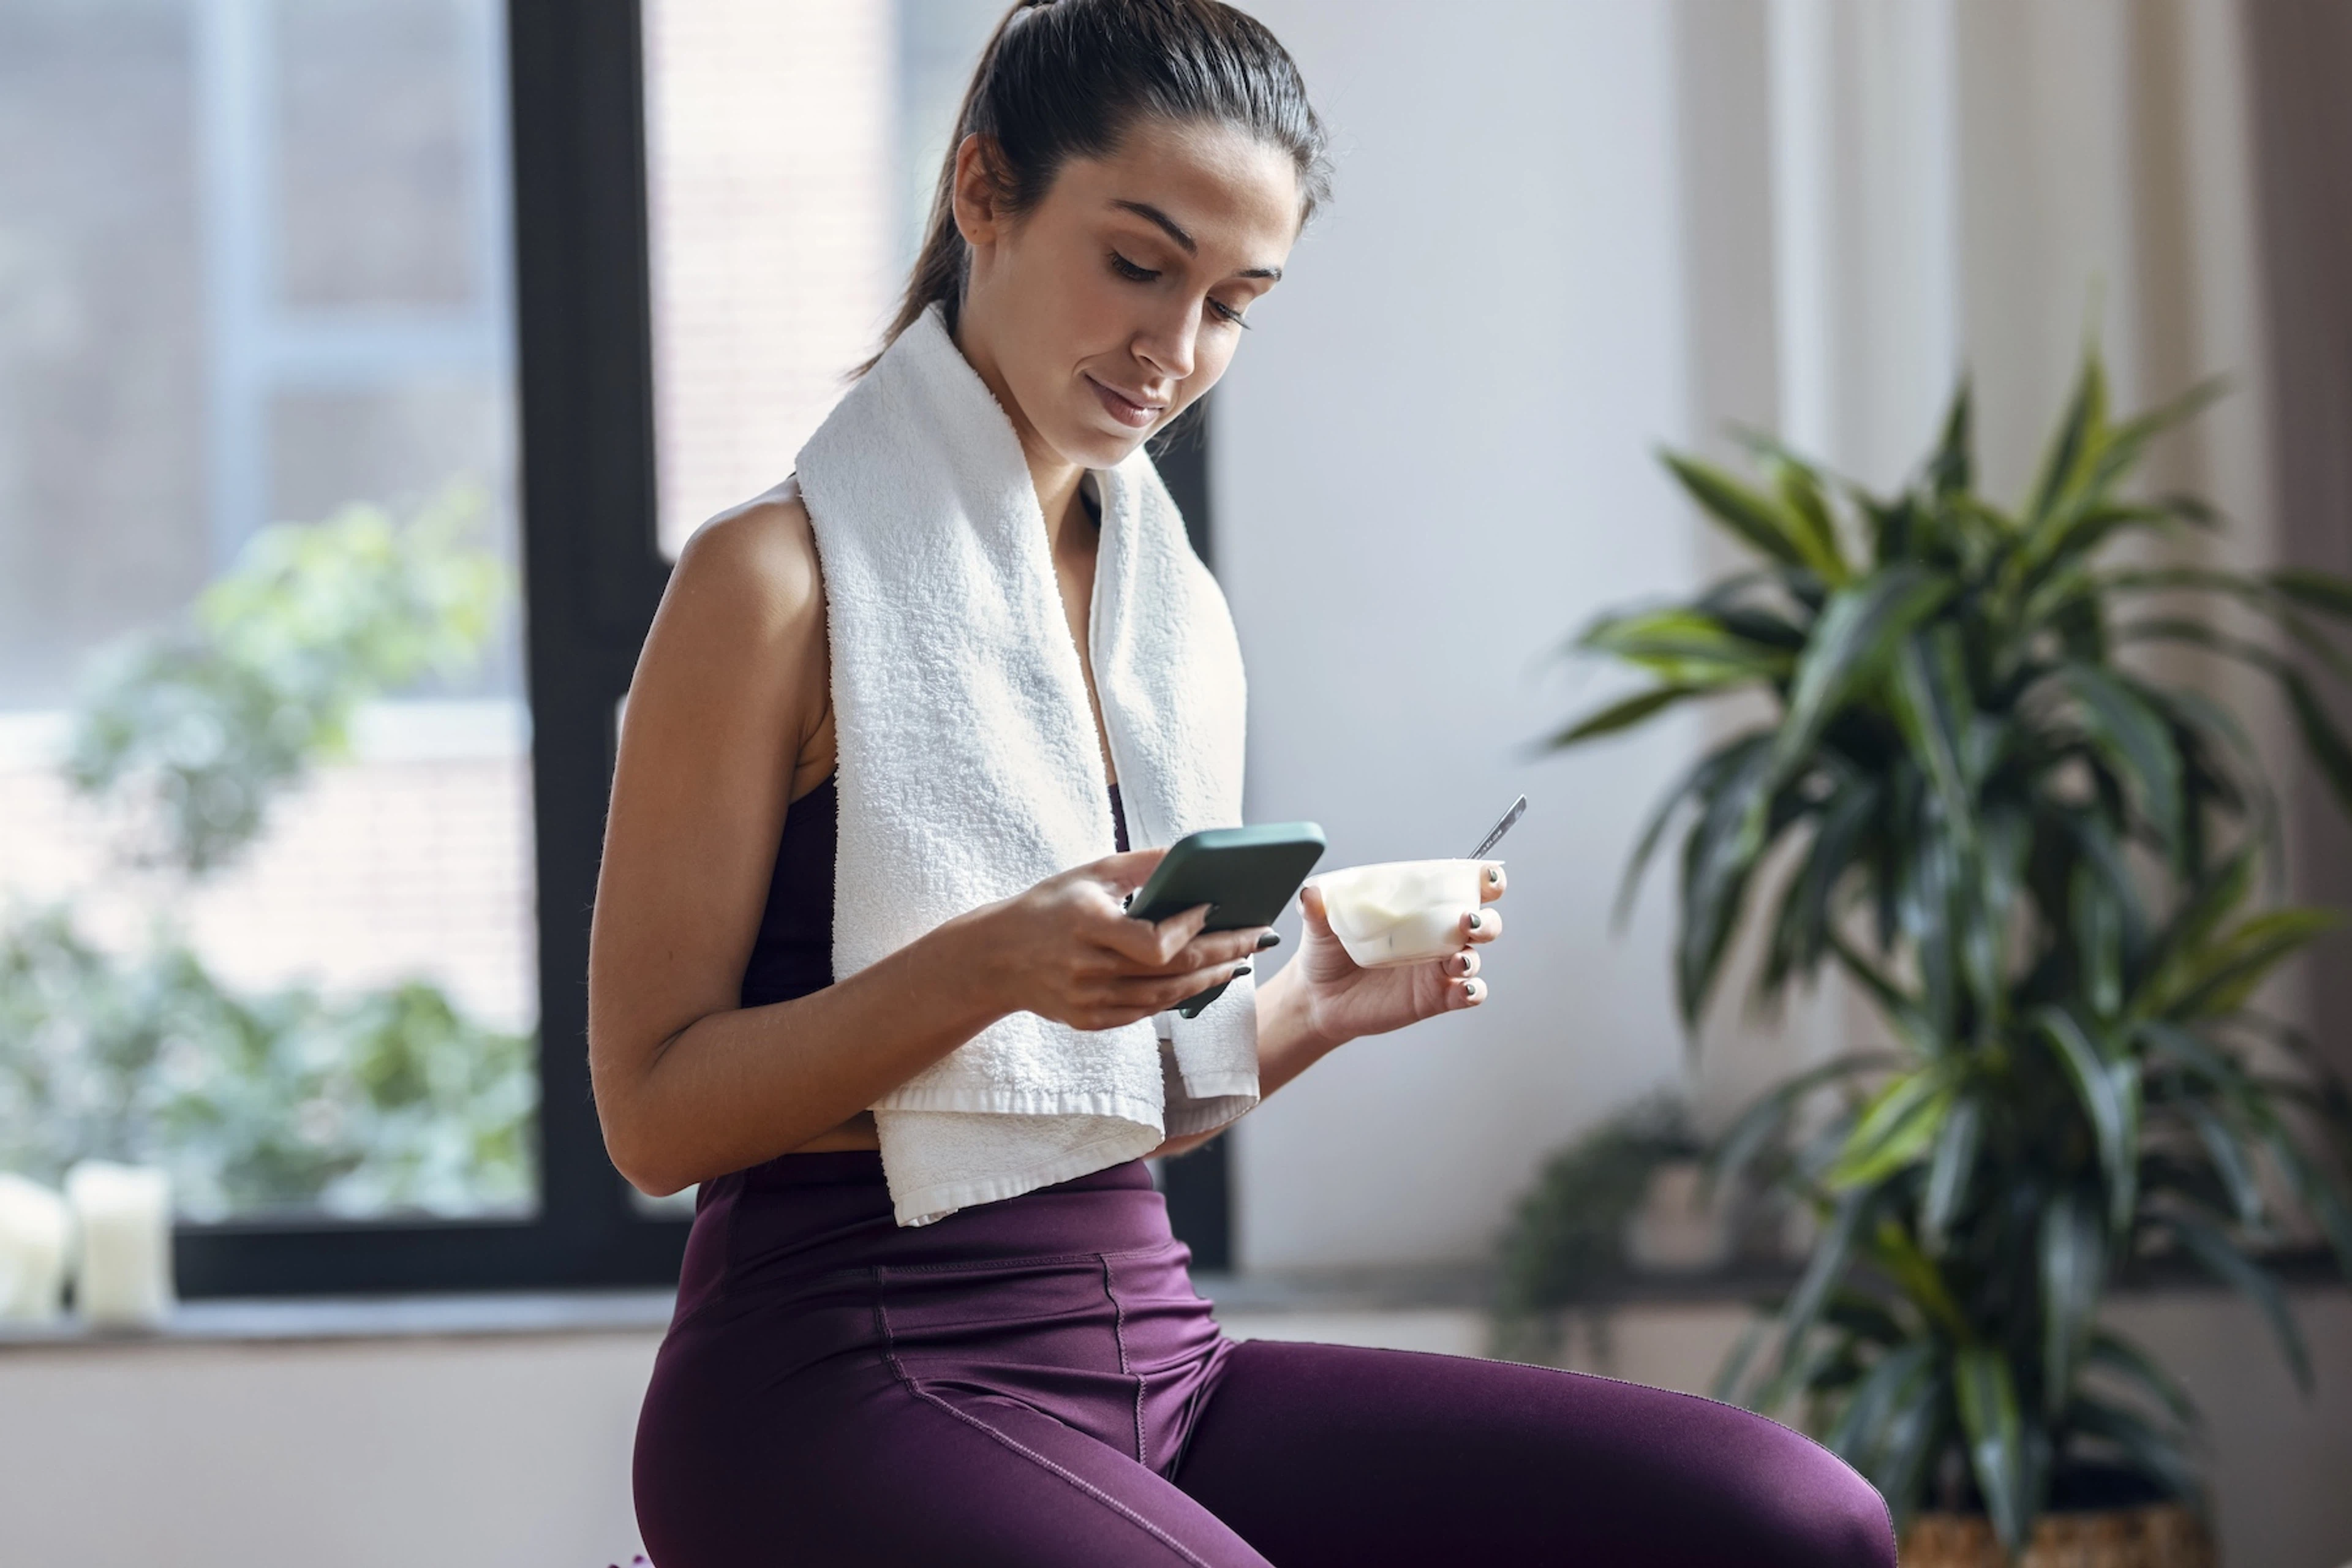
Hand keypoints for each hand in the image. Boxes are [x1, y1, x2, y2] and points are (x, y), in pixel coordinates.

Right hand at [969, 850, 1271, 1031]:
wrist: (994, 958)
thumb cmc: (1047, 907)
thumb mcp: (1088, 874)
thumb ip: (1141, 863)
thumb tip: (1191, 852)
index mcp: (1087, 927)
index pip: (1155, 941)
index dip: (1191, 928)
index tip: (1217, 907)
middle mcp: (1088, 970)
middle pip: (1171, 972)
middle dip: (1222, 953)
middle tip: (1256, 938)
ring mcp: (1088, 1001)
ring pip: (1164, 998)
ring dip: (1208, 980)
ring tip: (1239, 960)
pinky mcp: (1089, 1021)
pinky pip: (1145, 1013)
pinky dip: (1178, 997)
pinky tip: (1202, 981)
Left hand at [1291, 863, 1506, 1045]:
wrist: (1318, 996)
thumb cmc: (1327, 952)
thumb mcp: (1321, 925)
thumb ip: (1318, 907)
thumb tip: (1311, 893)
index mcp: (1417, 908)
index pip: (1461, 888)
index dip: (1483, 881)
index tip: (1488, 878)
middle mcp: (1435, 936)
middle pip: (1481, 923)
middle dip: (1486, 920)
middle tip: (1468, 920)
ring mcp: (1437, 969)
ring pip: (1473, 958)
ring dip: (1473, 956)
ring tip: (1456, 959)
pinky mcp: (1433, 998)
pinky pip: (1466, 995)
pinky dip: (1473, 992)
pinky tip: (1465, 989)